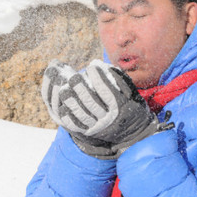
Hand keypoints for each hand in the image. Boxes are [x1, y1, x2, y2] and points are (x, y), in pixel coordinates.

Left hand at [41, 59, 171, 158]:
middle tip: (73, 77)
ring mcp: (99, 127)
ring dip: (71, 102)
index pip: (107, 91)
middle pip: (92, 103)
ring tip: (64, 90)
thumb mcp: (130, 92)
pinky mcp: (90, 133)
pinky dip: (69, 117)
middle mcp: (109, 118)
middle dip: (81, 89)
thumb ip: (116, 78)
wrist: (133, 133)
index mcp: (120, 107)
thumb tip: (97, 64)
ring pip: (82, 115)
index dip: (99, 78)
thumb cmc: (130, 105)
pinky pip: (77, 126)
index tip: (91, 67)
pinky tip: (63, 107)